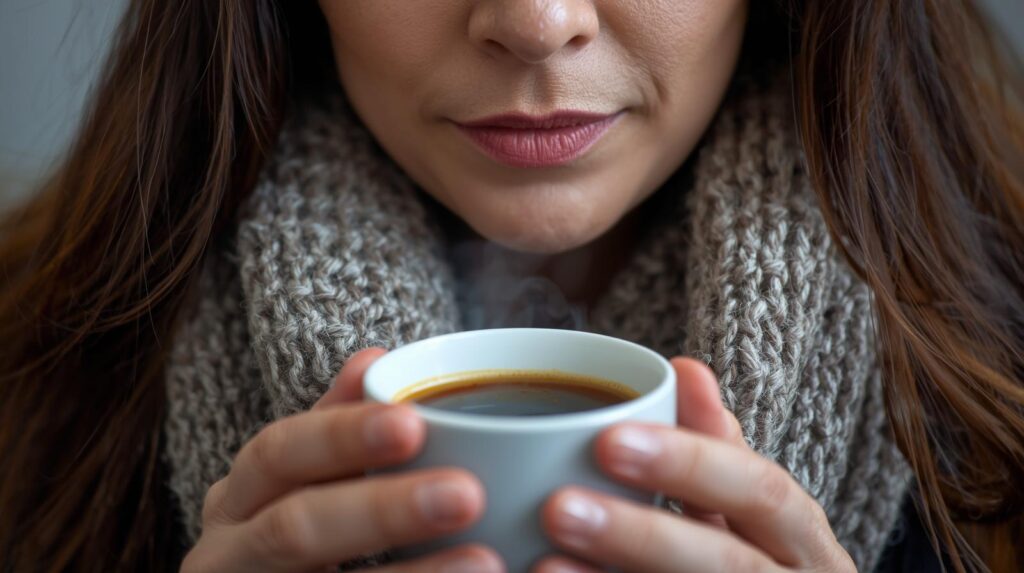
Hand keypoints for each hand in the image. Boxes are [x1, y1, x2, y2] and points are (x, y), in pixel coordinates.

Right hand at [182, 348, 504, 572]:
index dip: (341, 436)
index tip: (414, 423)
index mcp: (239, 500)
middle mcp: (230, 554)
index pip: (278, 454)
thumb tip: (374, 358)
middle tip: (467, 495)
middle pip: (295, 528)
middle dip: (383, 511)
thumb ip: (337, 426)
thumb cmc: (293, 534)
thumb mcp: (298, 480)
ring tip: (487, 561)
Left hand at [533, 357, 854, 572]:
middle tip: (558, 507)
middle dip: (642, 536)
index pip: (761, 493)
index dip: (689, 466)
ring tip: (542, 565)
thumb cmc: (755, 561)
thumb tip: (685, 367)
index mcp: (803, 541)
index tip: (608, 440)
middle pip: (727, 565)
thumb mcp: (748, 508)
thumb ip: (716, 448)